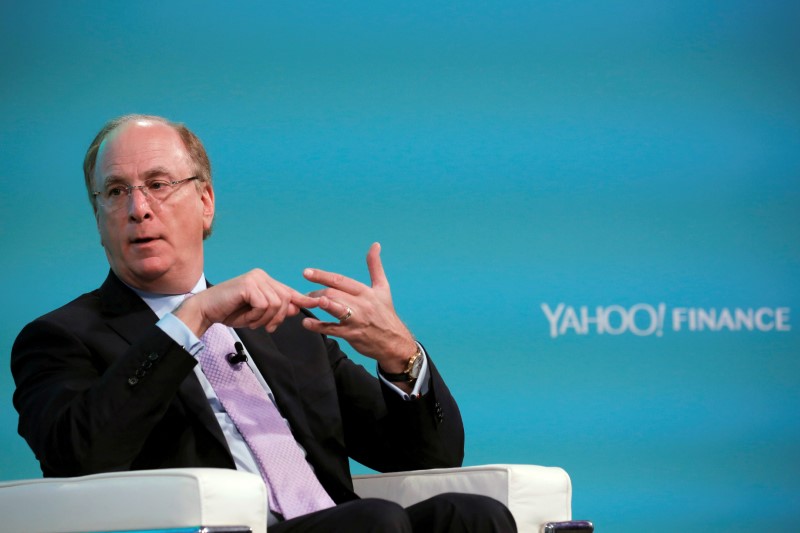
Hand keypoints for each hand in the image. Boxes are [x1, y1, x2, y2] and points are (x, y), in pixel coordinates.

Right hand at [174, 269, 319, 336]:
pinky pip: (264, 306)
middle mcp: (261, 275)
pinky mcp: (248, 285)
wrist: (206, 311)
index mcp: (265, 280)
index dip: (302, 299)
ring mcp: (255, 278)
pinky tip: (247, 317)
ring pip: (276, 304)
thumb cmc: (230, 312)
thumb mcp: (257, 313)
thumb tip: (297, 307)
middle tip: (265, 327)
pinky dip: (256, 316)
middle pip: (286, 299)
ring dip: (265, 319)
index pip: (288, 290)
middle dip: (278, 318)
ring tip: (252, 321)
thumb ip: (276, 309)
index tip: (317, 303)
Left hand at [301, 242, 416, 371]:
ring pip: (335, 309)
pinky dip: (318, 326)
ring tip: (306, 302)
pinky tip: (307, 323)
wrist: (394, 342)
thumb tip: (375, 245)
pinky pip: (333, 329)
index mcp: (366, 291)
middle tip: (306, 296)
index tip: (306, 272)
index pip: (341, 280)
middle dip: (317, 293)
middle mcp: (362, 304)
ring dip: (320, 304)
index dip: (322, 275)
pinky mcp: (352, 335)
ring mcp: (356, 320)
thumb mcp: (383, 288)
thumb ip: (375, 266)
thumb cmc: (385, 313)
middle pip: (334, 293)